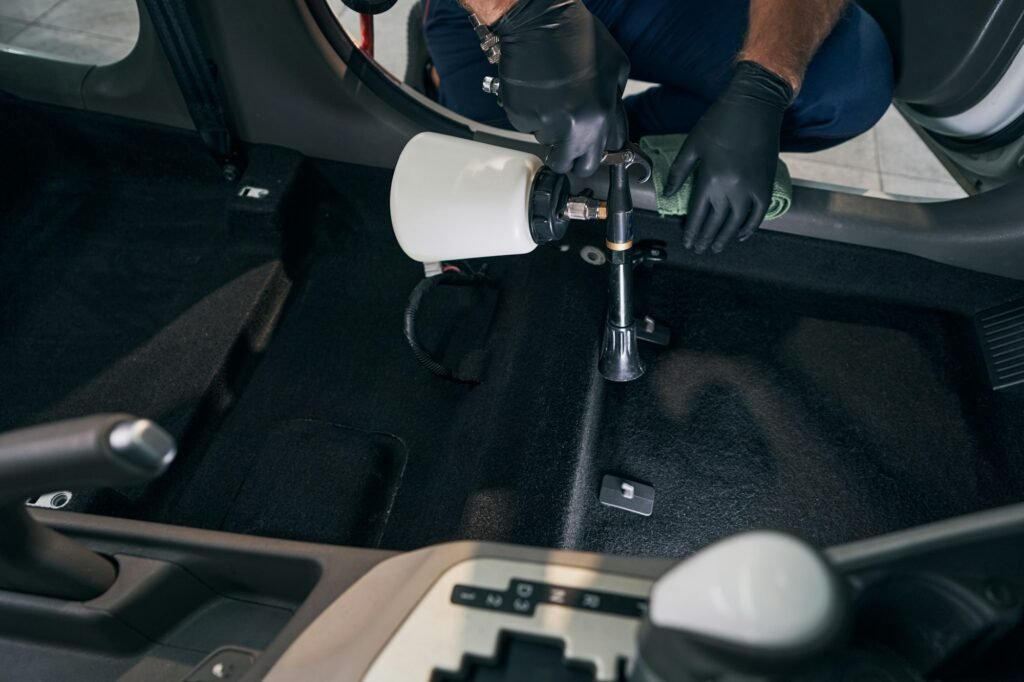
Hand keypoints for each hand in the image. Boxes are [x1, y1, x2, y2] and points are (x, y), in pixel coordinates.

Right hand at [491, 0, 629, 176]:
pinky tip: (536, 93)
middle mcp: (572, 127)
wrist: (539, 22)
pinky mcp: (519, 116)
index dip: (591, 155)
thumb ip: (613, 102)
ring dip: (549, 129)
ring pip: (545, 143)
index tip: (587, 151)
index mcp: (600, 117)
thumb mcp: (615, 67)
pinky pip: (526, 126)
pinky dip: (530, 115)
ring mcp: (543, 123)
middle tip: (565, 140)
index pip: (597, 159)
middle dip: (568, 156)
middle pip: (569, 165)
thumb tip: (609, 126)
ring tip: (551, 99)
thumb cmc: (577, 37)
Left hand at [665, 61, 793, 253]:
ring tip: (717, 247)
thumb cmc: (719, 121)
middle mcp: (731, 189)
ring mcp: (751, 189)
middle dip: (706, 238)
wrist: (755, 105)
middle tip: (699, 250)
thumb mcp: (692, 145)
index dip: (692, 231)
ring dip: (725, 238)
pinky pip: (758, 214)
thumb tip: (667, 195)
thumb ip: (678, 172)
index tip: (687, 242)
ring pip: (737, 223)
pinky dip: (750, 227)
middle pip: (716, 223)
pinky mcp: (766, 184)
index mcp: (710, 179)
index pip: (698, 215)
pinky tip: (740, 234)